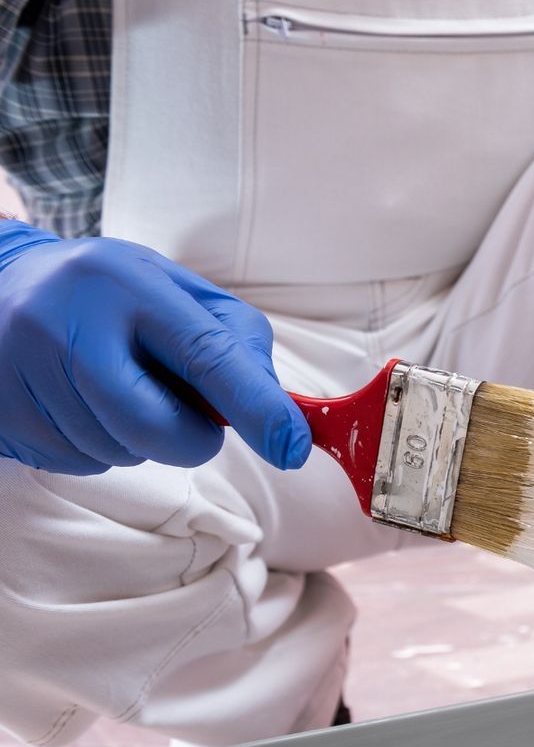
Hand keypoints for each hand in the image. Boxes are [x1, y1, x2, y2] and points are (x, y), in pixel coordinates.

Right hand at [0, 222, 308, 473]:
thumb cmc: (109, 294)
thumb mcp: (173, 289)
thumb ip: (234, 339)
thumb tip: (275, 409)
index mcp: (125, 283)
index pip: (206, 355)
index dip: (257, 408)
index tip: (292, 447)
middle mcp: (66, 324)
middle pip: (157, 428)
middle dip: (192, 439)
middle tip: (188, 416)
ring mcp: (25, 372)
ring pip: (121, 453)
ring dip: (139, 439)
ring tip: (112, 386)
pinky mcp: (6, 415)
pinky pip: (82, 464)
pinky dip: (99, 445)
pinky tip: (79, 401)